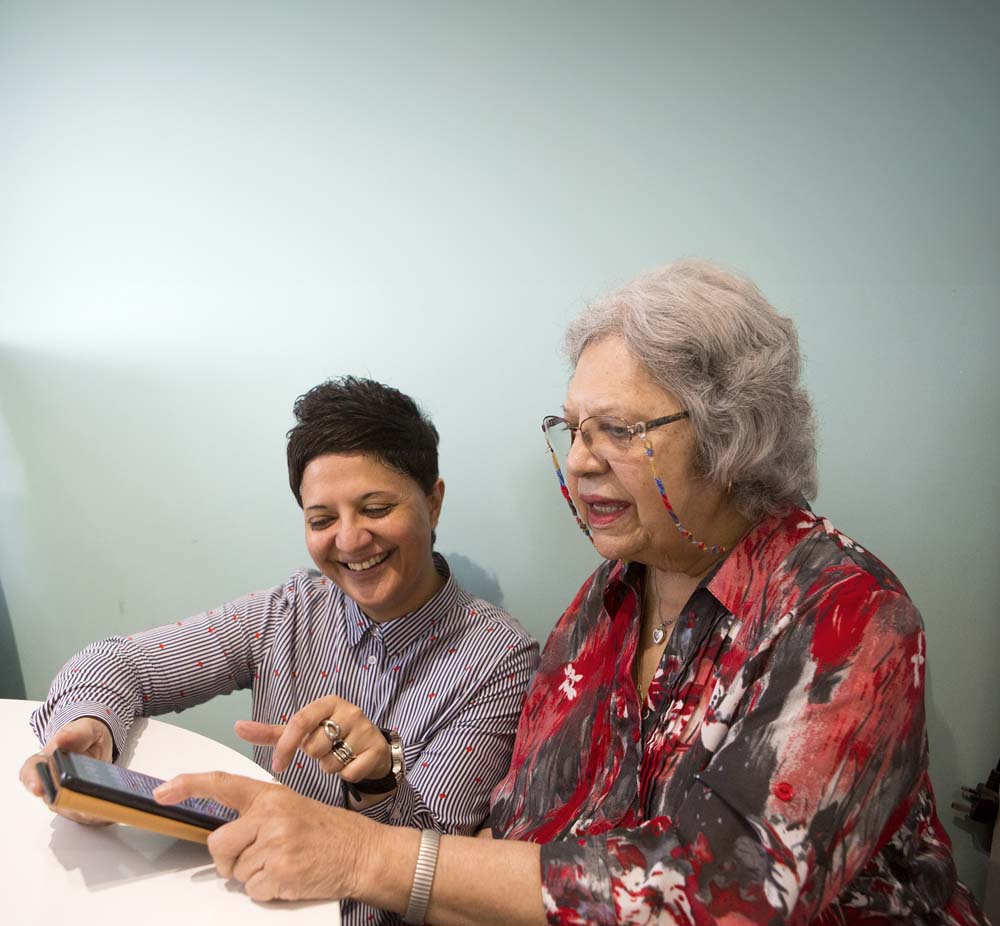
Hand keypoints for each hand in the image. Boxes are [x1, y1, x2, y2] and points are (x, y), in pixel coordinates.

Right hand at [19, 716, 113, 824]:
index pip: (30, 773)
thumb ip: (76, 733)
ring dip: (84, 814)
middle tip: (82, 806)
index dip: (32, 781)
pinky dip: (98, 815)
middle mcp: (51, 784)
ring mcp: (65, 797)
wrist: (96, 744)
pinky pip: (86, 814)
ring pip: (71, 811)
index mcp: (45, 762)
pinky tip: (111, 811)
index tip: (39, 788)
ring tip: (102, 811)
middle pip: (53, 799)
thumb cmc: (85, 737)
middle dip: (67, 805)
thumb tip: (62, 739)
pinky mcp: (81, 806)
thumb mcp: (85, 729)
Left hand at [153, 772, 378, 901]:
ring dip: (253, 875)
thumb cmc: (326, 831)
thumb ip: (255, 815)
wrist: (361, 852)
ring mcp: (274, 844)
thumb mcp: (290, 808)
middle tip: (257, 856)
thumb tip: (220, 837)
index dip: (187, 786)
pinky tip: (288, 877)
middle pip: (218, 844)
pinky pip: (251, 890)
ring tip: (282, 863)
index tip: (162, 792)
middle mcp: (270, 815)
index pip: (221, 783)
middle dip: (229, 859)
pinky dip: (266, 891)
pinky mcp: (279, 873)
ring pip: (234, 872)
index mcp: (270, 794)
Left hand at [235, 696, 390, 782]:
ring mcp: (366, 729)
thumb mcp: (303, 731)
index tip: (279, 764)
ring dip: (330, 767)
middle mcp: (349, 711)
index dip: (286, 746)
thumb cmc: (331, 737)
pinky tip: (352, 766)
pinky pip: (349, 773)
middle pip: (314, 746)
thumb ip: (270, 732)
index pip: (299, 721)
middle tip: (323, 752)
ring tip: (338, 757)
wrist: (372, 747)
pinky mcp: (376, 749)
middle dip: (314, 756)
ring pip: (331, 761)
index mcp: (328, 703)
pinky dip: (347, 775)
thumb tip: (238, 727)